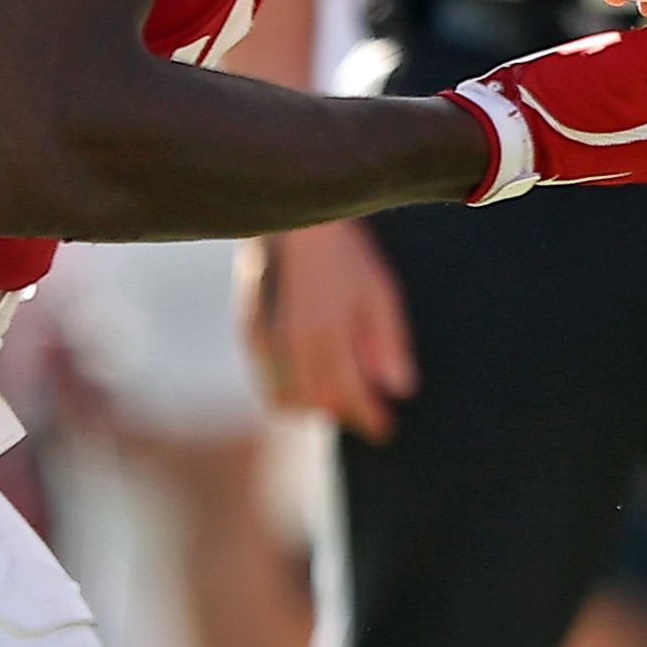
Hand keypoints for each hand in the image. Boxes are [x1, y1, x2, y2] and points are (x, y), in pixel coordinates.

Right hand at [245, 221, 414, 440]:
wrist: (291, 215)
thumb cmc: (344, 251)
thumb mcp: (379, 291)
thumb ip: (389, 343)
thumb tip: (399, 391)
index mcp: (326, 337)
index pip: (349, 398)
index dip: (369, 419)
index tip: (387, 431)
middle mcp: (289, 345)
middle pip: (316, 404)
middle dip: (343, 414)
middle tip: (368, 414)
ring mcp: (263, 339)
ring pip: (284, 399)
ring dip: (313, 407)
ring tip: (342, 397)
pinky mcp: (247, 330)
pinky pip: (266, 380)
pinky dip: (288, 391)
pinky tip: (310, 378)